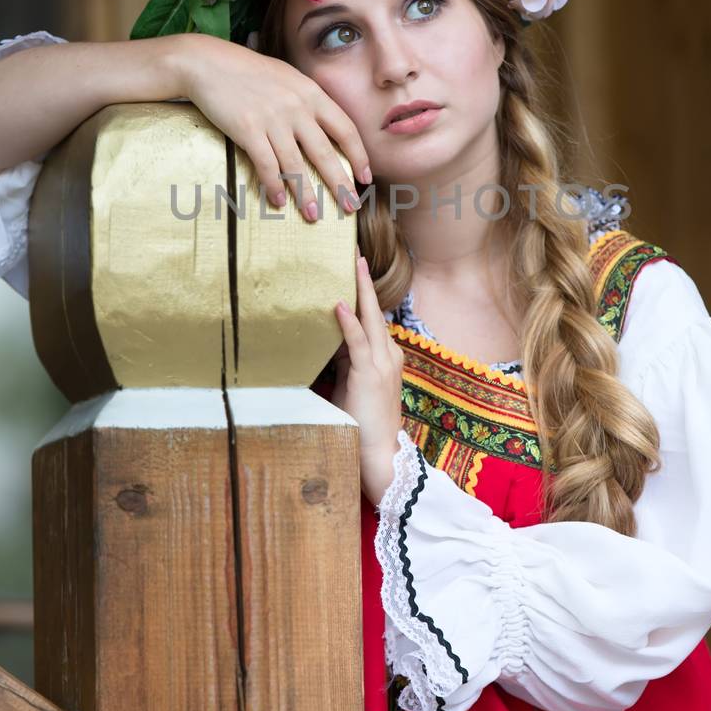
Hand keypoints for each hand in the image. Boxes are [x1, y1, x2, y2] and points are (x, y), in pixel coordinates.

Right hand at [173, 34, 372, 220]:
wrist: (208, 62)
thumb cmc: (248, 71)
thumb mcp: (288, 78)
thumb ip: (307, 100)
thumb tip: (323, 126)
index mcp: (311, 93)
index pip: (345, 128)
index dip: (359, 155)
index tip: (365, 177)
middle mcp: (297, 107)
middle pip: (325, 153)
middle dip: (340, 184)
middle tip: (350, 207)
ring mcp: (272, 119)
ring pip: (295, 164)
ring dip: (305, 193)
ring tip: (313, 215)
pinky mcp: (247, 129)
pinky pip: (265, 164)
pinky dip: (273, 185)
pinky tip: (278, 201)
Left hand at [331, 253, 403, 503]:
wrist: (380, 455)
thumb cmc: (361, 426)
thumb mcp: (351, 387)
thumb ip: (342, 363)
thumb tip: (322, 343)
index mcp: (384, 359)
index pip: (372, 320)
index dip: (362, 296)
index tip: (353, 271)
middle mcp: (388, 356)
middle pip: (374, 311)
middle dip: (364, 282)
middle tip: (356, 255)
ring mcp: (382, 364)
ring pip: (370, 319)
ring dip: (359, 291)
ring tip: (352, 264)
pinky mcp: (370, 375)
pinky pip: (358, 342)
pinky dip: (349, 322)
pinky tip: (339, 303)